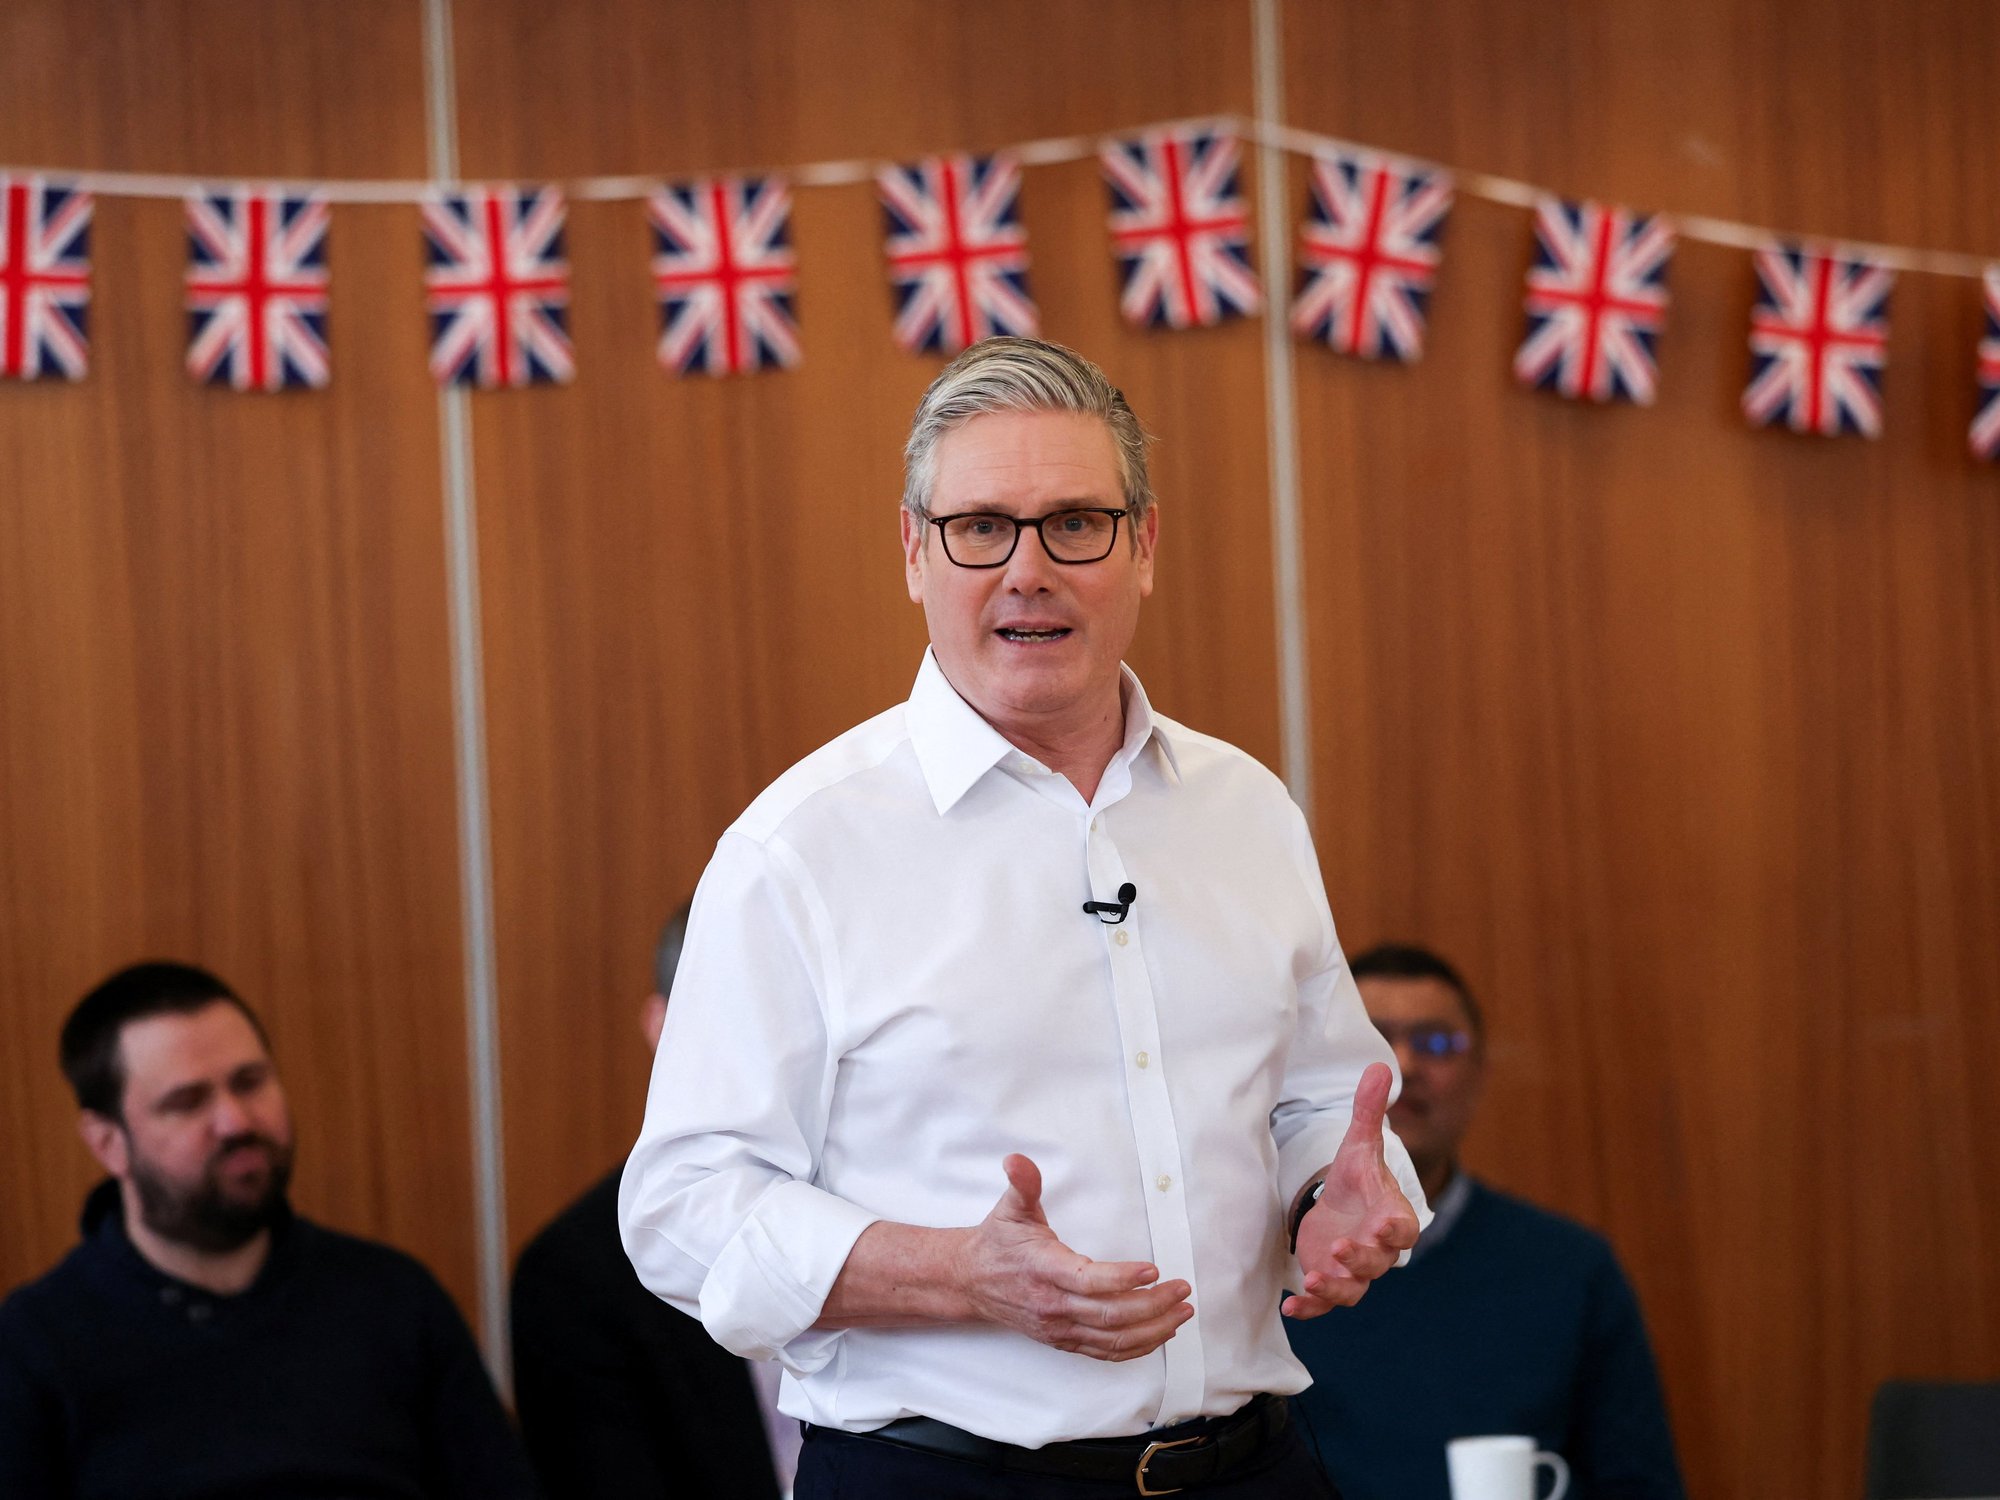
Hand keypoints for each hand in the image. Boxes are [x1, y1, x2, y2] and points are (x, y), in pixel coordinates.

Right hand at [956, 1154, 1192, 1360]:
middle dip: (1153, 1305)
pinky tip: (1159, 1333)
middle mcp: (1053, 1306)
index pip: (1089, 1281)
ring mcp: (1059, 1328)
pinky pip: (1105, 1352)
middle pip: (1111, 1315)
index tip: (1153, 1269)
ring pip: (1113, 1340)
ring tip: (1181, 1311)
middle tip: (1182, 1289)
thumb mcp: (1009, 1208)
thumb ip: (1023, 1184)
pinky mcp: (1063, 1341)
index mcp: (1045, 1270)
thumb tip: (1018, 1160)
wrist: (971, 1281)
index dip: (1123, 1278)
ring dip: (1153, 1329)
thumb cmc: (997, 1243)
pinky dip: (1136, 1347)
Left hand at [1282, 1062, 1420, 1319]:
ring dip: (1335, 1288)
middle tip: (1338, 1249)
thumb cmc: (1356, 1178)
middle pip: (1378, 1261)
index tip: (1381, 1225)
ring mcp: (1353, 1269)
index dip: (1395, 1229)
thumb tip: (1380, 1065)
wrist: (1341, 1205)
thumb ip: (1368, 1110)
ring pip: (1353, 1289)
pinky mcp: (1329, 1279)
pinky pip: (1325, 1305)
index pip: (1403, 1227)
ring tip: (1313, 1280)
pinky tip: (1289, 1307)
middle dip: (1360, 1258)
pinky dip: (1311, 1309)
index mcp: (1390, 1214)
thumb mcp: (1358, 1143)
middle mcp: (1377, 1248)